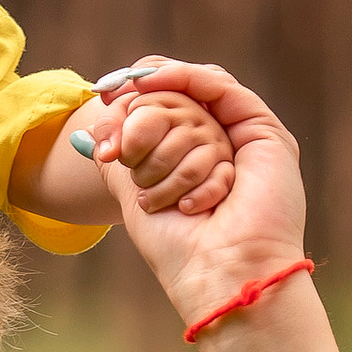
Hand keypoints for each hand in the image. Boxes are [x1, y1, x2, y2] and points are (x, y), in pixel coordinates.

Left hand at [73, 62, 304, 338]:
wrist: (221, 272)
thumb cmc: (180, 250)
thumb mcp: (134, 194)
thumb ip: (117, 161)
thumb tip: (83, 137)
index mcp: (199, 169)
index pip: (167, 114)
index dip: (135, 99)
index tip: (103, 95)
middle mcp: (226, 152)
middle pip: (179, 103)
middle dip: (138, 113)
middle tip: (112, 136)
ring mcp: (247, 142)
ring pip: (195, 100)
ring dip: (157, 120)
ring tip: (131, 152)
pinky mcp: (267, 134)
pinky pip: (221, 88)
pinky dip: (185, 80)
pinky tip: (153, 84)